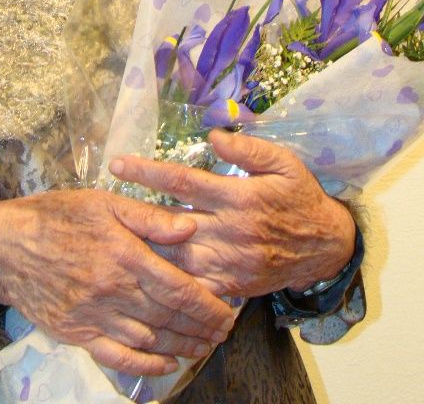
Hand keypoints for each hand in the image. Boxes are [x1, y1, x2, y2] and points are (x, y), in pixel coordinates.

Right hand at [0, 188, 234, 375]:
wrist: (6, 245)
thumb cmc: (58, 216)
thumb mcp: (105, 202)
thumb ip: (149, 217)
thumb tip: (190, 227)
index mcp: (126, 256)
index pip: (179, 288)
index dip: (208, 305)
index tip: (228, 311)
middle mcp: (114, 292)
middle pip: (170, 319)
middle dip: (202, 328)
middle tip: (224, 332)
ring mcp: (96, 317)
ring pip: (150, 340)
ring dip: (181, 347)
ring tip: (203, 347)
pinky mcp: (78, 334)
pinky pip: (118, 357)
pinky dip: (145, 366)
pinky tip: (164, 365)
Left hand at [109, 128, 355, 298]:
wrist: (325, 246)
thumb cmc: (300, 196)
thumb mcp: (284, 162)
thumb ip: (249, 149)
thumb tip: (213, 135)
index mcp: (237, 197)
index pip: (183, 181)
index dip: (147, 172)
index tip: (117, 165)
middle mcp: (229, 231)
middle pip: (170, 222)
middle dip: (132, 215)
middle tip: (98, 210)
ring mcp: (229, 263)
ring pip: (176, 259)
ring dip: (143, 251)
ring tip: (109, 241)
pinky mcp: (232, 286)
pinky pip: (193, 288)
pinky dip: (167, 285)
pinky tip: (142, 278)